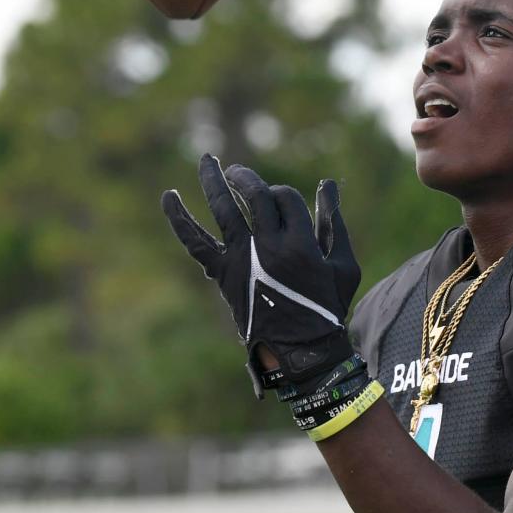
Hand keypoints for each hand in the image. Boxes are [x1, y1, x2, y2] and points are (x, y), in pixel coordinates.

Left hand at [162, 159, 360, 387]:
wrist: (299, 350)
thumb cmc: (326, 306)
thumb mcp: (344, 265)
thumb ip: (335, 223)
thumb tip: (326, 185)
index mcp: (301, 244)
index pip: (285, 198)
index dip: (283, 194)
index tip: (282, 202)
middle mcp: (269, 246)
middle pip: (256, 196)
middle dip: (247, 179)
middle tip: (238, 173)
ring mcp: (242, 259)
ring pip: (224, 208)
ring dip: (214, 180)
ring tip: (209, 162)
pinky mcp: (223, 273)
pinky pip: (196, 242)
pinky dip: (179, 219)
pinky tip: (169, 195)